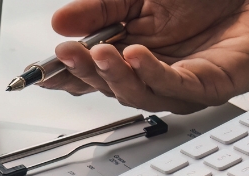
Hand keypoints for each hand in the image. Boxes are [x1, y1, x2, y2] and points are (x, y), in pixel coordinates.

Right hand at [38, 0, 248, 113]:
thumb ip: (100, 9)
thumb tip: (60, 23)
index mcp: (130, 51)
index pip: (89, 70)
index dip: (64, 73)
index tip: (42, 70)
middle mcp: (151, 73)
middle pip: (107, 86)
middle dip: (83, 72)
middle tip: (66, 55)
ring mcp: (178, 84)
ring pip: (136, 93)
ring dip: (112, 75)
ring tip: (98, 53)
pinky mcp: (206, 86)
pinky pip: (172, 86)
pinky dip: (150, 73)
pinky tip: (135, 56)